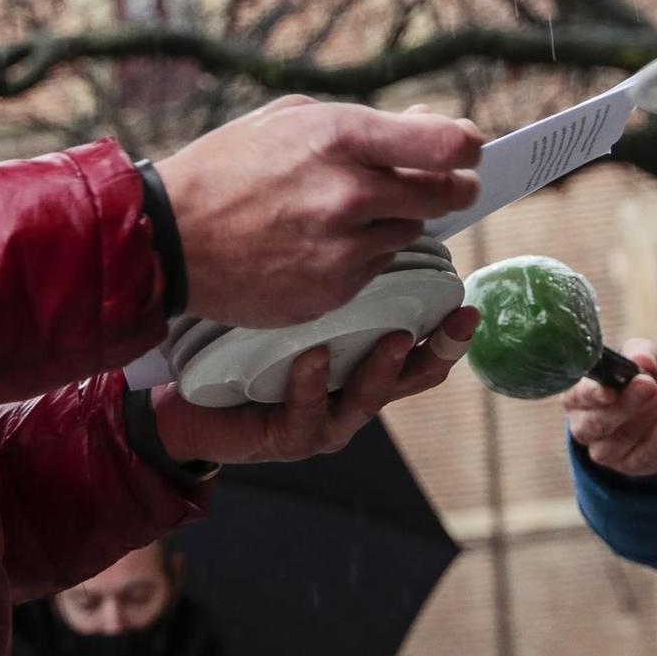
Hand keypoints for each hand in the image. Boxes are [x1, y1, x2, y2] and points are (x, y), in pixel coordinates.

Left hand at [149, 307, 480, 464]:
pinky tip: (312, 358)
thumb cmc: (243, 351)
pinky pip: (305, 413)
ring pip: (365, 402)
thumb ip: (329, 281)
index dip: (450, 331)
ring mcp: (323, 421)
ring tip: (395, 338)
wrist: (187, 405)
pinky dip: (311, 384)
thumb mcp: (292, 310)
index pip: (420, 348)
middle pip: (412, 379)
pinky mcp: (286, 438)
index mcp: (361, 364)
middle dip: (440, 351)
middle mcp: (352, 395)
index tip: (469, 300)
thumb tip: (361, 218)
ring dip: (382, 370)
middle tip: (459, 321)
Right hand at [154, 96, 483, 327]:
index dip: (466, 146)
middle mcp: (350, 194)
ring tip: (349, 211)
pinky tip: (323, 243)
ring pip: (410, 232)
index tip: (467, 148)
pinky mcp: (335, 290)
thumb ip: (367, 122)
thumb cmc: (228, 167)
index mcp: (341, 138)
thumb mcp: (292, 120)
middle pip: (444, 193)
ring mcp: (344, 249)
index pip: (446, 144)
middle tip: (445, 183)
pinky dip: (363, 254)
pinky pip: (375, 267)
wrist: (170, 239)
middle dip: (450, 186)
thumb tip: (429, 122)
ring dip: (396, 220)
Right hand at [564, 337, 656, 477]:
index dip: (591, 395)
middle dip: (627, 403)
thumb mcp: (639, 354)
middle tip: (650, 385)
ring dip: (652, 414)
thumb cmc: (634, 373)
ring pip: (622, 439)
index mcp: (577, 395)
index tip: (609, 391)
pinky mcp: (629, 464)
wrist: (654, 401)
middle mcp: (584, 426)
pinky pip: (641, 458)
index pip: (577, 396)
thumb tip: (643, 361)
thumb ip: (641, 352)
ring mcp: (604, 450)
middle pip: (598, 421)